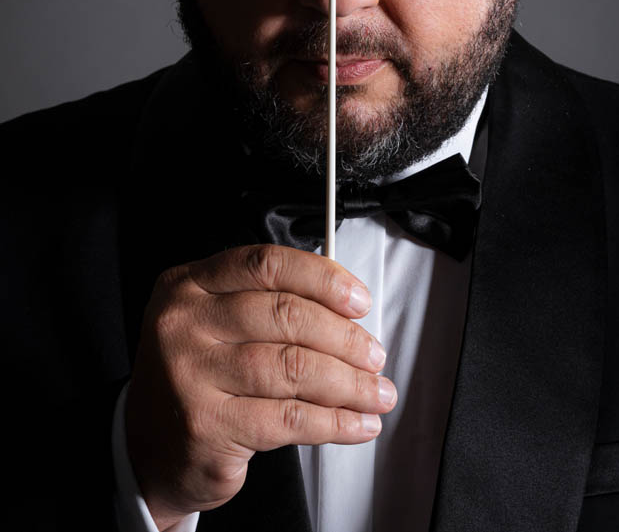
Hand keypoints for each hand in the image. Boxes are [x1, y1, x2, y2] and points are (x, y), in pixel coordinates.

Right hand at [125, 244, 396, 530]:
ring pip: (293, 367)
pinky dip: (334, 421)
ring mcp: (191, 374)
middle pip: (285, 315)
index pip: (266, 264)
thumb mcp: (215, 322)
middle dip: (345, 337)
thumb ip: (267, 303)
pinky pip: (289, 418)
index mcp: (188, 284)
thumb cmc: (198, 376)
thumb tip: (347, 310)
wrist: (147, 448)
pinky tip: (357, 423)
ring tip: (376, 392)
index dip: (322, 278)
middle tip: (374, 354)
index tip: (358, 300)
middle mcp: (184, 323)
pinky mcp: (207, 426)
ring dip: (349, 382)